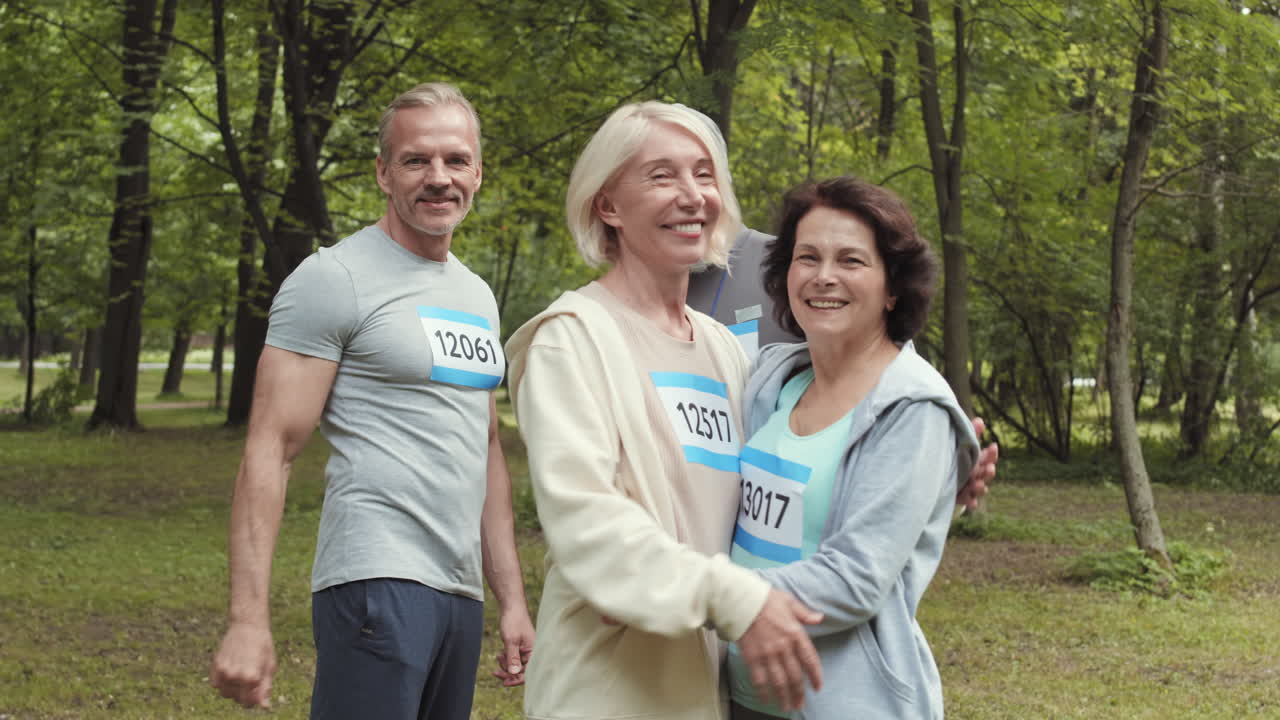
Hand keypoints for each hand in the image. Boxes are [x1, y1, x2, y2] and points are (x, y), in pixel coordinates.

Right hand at [210, 621, 276, 708]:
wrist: (248, 626)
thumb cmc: (263, 646)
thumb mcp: (269, 667)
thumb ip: (266, 688)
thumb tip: (264, 706)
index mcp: (251, 677)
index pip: (248, 703)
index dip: (253, 700)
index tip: (257, 692)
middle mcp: (235, 676)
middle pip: (236, 699)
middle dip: (244, 694)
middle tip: (251, 680)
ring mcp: (223, 671)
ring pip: (225, 693)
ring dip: (233, 689)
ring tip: (242, 675)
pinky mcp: (215, 665)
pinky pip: (216, 684)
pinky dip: (223, 682)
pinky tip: (232, 671)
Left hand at [491, 606, 534, 686]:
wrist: (511, 607)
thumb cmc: (513, 621)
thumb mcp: (511, 641)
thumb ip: (513, 658)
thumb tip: (513, 674)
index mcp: (534, 651)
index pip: (528, 673)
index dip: (516, 680)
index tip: (504, 683)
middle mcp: (531, 652)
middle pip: (521, 671)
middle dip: (508, 672)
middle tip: (495, 672)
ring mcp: (525, 650)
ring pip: (515, 666)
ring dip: (505, 664)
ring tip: (498, 656)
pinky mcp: (519, 647)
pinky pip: (512, 659)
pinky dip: (505, 658)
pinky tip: (500, 653)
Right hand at [736, 589, 822, 711]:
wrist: (740, 600)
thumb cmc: (764, 598)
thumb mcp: (789, 601)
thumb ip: (805, 613)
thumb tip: (819, 618)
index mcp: (796, 634)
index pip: (810, 660)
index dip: (815, 676)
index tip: (817, 687)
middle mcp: (784, 647)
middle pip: (795, 676)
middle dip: (799, 693)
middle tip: (800, 704)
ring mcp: (768, 654)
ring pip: (780, 682)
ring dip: (784, 697)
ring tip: (787, 707)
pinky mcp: (752, 658)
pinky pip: (760, 680)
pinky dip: (763, 692)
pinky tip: (766, 700)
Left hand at [958, 417, 997, 509]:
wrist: (943, 478)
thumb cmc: (957, 458)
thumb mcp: (963, 445)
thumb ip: (972, 435)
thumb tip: (980, 420)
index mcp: (979, 461)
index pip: (989, 457)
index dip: (992, 453)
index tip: (993, 446)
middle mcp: (977, 475)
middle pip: (986, 474)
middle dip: (989, 472)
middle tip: (989, 468)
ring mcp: (971, 487)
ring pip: (980, 488)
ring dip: (980, 487)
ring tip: (977, 484)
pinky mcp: (963, 497)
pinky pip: (969, 501)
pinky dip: (971, 502)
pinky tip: (972, 503)